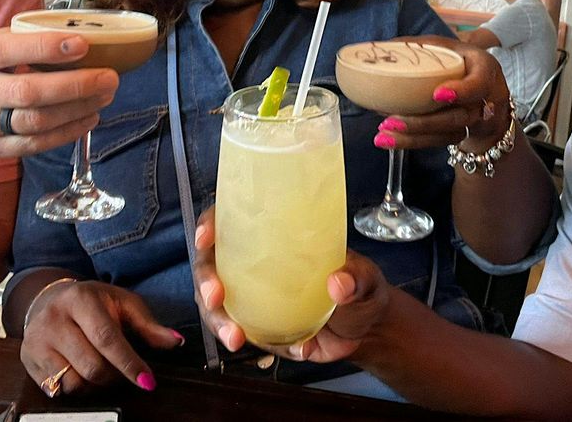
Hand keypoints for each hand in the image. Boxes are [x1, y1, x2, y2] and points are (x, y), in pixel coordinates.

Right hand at [0, 28, 119, 158]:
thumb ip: (18, 44)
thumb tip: (75, 38)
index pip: (9, 49)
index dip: (46, 47)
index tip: (82, 43)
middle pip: (27, 92)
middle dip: (75, 86)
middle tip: (109, 78)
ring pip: (34, 122)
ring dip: (76, 110)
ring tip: (104, 96)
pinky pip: (31, 146)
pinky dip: (65, 133)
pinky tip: (88, 118)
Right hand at [20, 279, 183, 395]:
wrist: (48, 298)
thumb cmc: (93, 301)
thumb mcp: (122, 303)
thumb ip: (148, 324)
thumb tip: (175, 342)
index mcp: (81, 300)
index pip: (107, 338)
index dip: (129, 363)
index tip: (147, 381)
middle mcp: (55, 319)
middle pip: (91, 366)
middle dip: (114, 377)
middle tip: (123, 371)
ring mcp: (37, 341)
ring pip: (73, 382)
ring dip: (94, 386)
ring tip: (102, 370)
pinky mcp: (28, 359)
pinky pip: (56, 389)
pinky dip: (75, 388)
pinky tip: (82, 373)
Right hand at [191, 207, 389, 363]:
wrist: (367, 329)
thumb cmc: (360, 288)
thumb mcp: (365, 277)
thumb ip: (356, 277)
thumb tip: (338, 283)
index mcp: (275, 239)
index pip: (231, 223)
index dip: (210, 226)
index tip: (206, 236)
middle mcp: (256, 267)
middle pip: (212, 268)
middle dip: (205, 282)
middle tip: (215, 297)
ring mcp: (254, 300)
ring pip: (218, 309)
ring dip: (220, 323)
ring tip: (236, 337)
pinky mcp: (262, 330)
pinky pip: (251, 339)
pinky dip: (268, 348)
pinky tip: (297, 348)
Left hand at [372, 36, 511, 152]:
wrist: (481, 90)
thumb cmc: (457, 62)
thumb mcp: (443, 48)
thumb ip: (415, 47)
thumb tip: (377, 49)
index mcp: (483, 68)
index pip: (480, 82)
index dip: (462, 91)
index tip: (437, 95)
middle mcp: (486, 96)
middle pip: (460, 116)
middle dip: (424, 122)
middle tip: (391, 120)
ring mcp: (477, 120)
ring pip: (449, 134)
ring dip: (414, 136)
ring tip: (384, 134)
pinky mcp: (463, 134)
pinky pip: (440, 142)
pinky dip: (414, 141)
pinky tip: (389, 139)